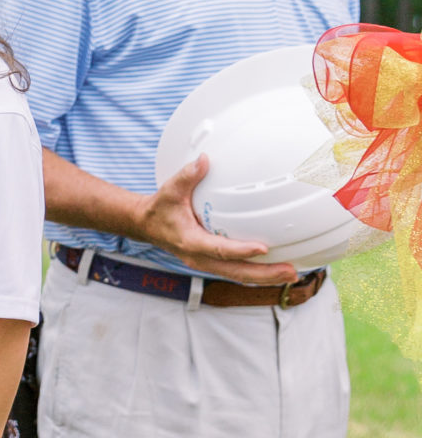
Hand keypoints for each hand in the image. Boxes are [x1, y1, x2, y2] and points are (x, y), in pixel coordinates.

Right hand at [136, 156, 299, 286]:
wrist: (146, 226)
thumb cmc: (160, 208)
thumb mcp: (170, 190)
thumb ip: (187, 176)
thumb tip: (204, 160)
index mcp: (190, 242)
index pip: (218, 249)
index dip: (241, 250)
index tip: (263, 248)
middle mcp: (199, 258)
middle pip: (235, 271)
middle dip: (264, 274)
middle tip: (290, 271)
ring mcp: (206, 263)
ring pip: (238, 275)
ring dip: (265, 277)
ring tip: (291, 274)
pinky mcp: (212, 263)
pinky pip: (236, 271)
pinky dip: (257, 273)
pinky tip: (275, 270)